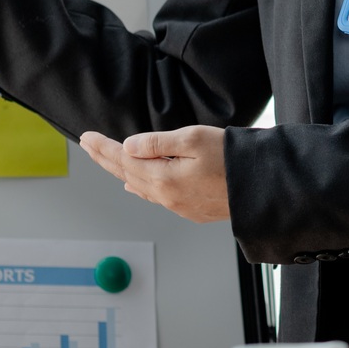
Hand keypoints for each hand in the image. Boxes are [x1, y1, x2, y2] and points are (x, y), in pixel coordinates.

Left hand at [79, 126, 229, 222]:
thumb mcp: (193, 139)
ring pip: (139, 188)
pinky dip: (140, 187)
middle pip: (126, 174)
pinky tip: (135, 187)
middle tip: (88, 146)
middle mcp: (166, 196)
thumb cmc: (233, 159)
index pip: (123, 160)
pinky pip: (156, 198)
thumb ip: (157, 143)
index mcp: (163, 178)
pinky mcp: (192, 210)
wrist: (262, 187)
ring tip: (107, 162)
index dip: (102, 148)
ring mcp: (179, 206)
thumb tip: (128, 147)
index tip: (86, 137)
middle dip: (105, 159)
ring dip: (121, 172)